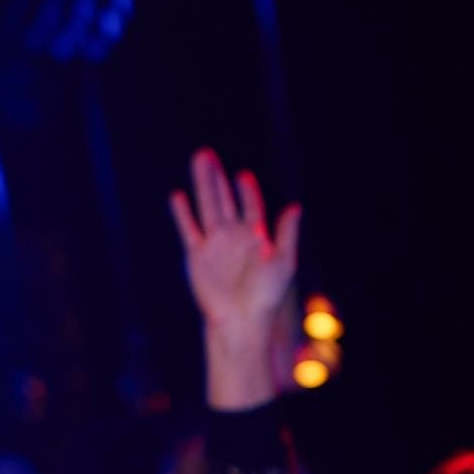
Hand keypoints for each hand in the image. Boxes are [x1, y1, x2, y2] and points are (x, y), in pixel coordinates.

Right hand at [169, 147, 301, 410]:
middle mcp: (233, 236)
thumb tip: (295, 207)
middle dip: (216, 177)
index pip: (249, 206)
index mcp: (255, 236)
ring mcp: (214, 243)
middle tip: (206, 154)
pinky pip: (188, 229)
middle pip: (223, 199)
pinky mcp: (197, 255)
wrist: (241, 319)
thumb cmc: (266, 295)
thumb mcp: (283, 262)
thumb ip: (286, 233)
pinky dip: (182, 213)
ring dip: (201, 185)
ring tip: (196, 162)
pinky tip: (178, 196)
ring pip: (206, 206)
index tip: (243, 177)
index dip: (246, 191)